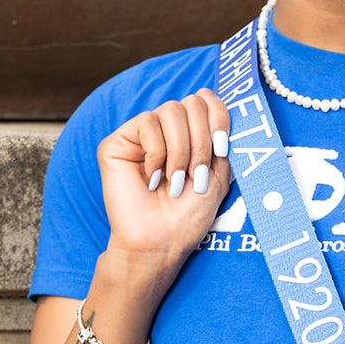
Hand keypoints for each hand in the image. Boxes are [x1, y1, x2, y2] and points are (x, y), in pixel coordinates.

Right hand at [96, 88, 231, 303]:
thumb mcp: (218, 178)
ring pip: (170, 111)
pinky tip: (152, 179)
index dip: (218, 115)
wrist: (160, 242)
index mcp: (191, 137)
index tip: (222, 147)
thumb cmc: (188, 218)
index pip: (207, 101)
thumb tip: (225, 109)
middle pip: (191, 103)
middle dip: (201, 141)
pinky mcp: (118, 142)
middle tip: (197, 175)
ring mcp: (142, 135)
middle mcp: (167, 131)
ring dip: (181, 151)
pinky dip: (158, 154)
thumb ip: (223, 142)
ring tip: (175, 182)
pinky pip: (147, 123)